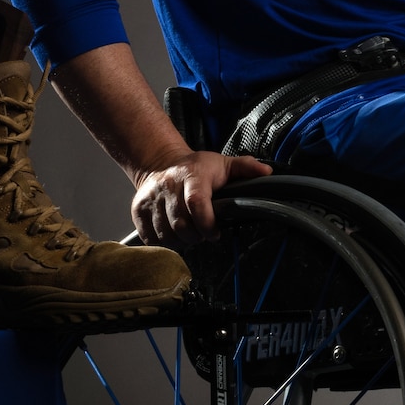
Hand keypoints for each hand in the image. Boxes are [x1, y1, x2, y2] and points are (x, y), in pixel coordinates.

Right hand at [131, 150, 272, 246]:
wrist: (160, 163)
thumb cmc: (197, 169)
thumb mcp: (223, 164)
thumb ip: (246, 168)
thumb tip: (267, 173)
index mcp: (191, 175)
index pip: (196, 203)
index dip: (207, 223)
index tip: (215, 233)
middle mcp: (168, 186)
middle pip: (181, 224)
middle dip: (196, 236)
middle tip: (203, 233)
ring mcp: (151, 198)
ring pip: (165, 233)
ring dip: (181, 241)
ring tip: (190, 233)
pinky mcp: (138, 210)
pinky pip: (150, 236)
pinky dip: (164, 241)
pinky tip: (174, 234)